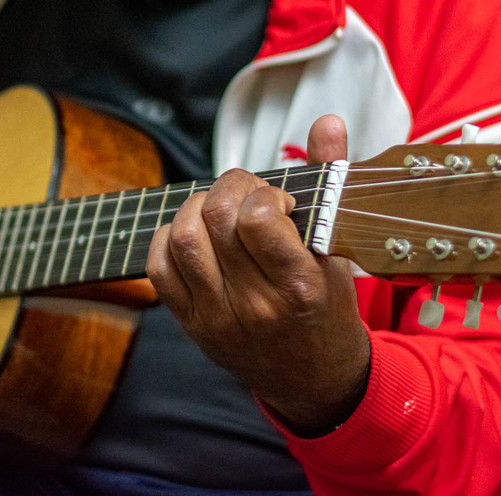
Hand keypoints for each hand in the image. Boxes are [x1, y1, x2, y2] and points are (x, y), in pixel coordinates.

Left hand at [146, 115, 370, 434]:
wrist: (314, 379)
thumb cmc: (329, 308)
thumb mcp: (341, 250)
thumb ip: (330, 180)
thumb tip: (327, 122)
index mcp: (299, 285)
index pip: (257, 217)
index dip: (262, 193)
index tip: (277, 201)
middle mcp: (255, 304)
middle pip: (215, 218)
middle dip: (229, 188)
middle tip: (247, 196)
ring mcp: (217, 317)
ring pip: (182, 238)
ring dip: (196, 207)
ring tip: (220, 210)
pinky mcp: (191, 324)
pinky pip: (158, 267)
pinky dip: (168, 237)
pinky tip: (195, 234)